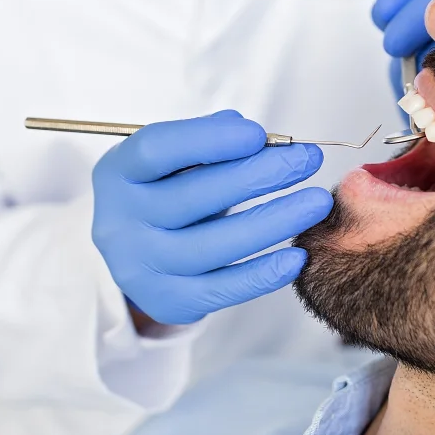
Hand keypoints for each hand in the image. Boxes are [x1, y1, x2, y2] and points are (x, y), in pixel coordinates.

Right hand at [91, 110, 332, 325]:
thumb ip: (211, 139)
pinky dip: (262, 274)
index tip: (258, 134)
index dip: (208, 140)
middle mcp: (120, 220)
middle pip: (193, 198)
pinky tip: (297, 255)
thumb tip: (260, 139)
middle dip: (258, 176)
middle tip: (306, 160)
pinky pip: (221, 290)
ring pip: (213, 246)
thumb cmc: (165, 188)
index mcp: (119, 171)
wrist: (136, 247)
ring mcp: (140, 266)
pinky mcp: (166, 301)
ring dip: (273, 222)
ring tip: (316, 202)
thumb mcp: (174, 157)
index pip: (158, 150)